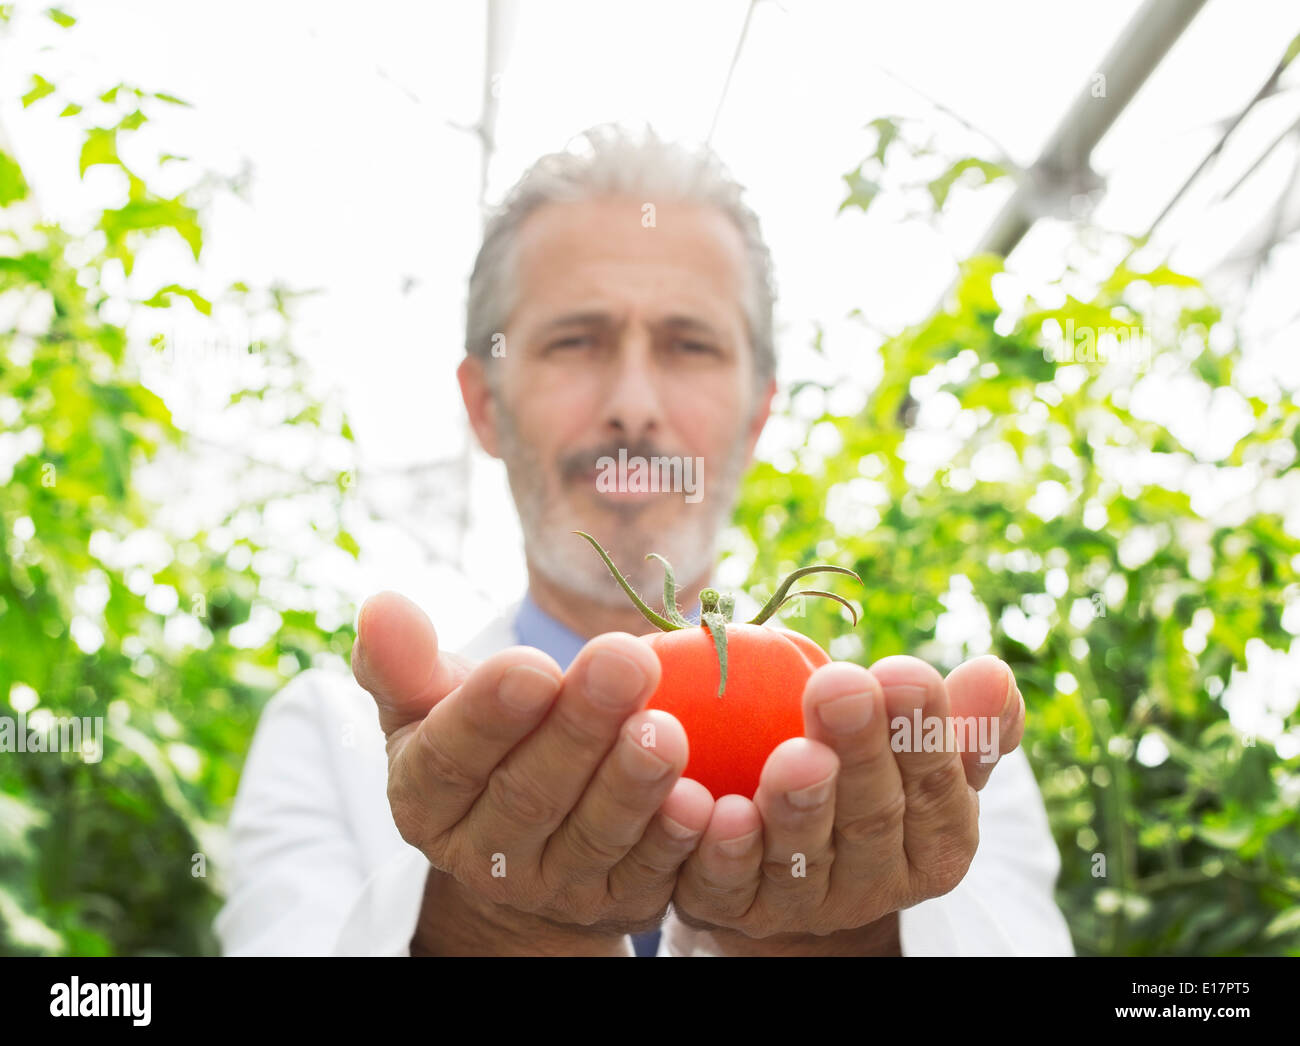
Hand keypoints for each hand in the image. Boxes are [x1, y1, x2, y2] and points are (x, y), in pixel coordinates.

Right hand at [352, 591, 713, 938]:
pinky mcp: (622, 903)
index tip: (530, 666)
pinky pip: (652, 877)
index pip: (449, 758)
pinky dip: (677, 843)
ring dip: (633, 785)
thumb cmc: (482, 747)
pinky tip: (703, 801)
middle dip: (579, 728)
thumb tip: (381, 604)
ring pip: (595, 838)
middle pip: (530, 794)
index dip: (488, 715)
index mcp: (427, 800)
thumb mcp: (430, 708)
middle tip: (624, 663)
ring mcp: (557, 887)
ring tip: (667, 730)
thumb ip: (407, 664)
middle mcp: (486, 854)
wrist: (527, 846)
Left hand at [669, 651, 1024, 940]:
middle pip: (870, 819)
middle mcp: (874, 885)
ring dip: (796, 807)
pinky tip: (717, 808)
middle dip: (859, 753)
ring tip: (793, 755)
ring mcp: (802, 905)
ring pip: (801, 859)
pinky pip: (725, 885)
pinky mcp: (733, 910)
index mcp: (934, 845)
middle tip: (840, 689)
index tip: (904, 671)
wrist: (778, 855)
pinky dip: (722, 851)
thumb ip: (957, 721)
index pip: (938, 787)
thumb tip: (995, 674)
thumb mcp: (915, 753)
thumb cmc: (860, 780)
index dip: (923, 733)